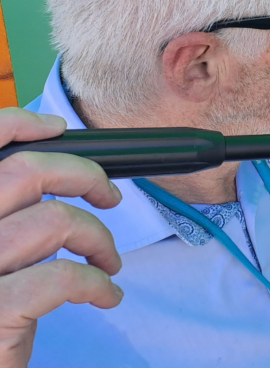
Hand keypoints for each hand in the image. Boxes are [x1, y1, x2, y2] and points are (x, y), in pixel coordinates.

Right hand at [0, 109, 123, 367]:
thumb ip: (8, 214)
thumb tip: (57, 175)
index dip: (17, 123)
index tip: (56, 128)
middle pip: (27, 172)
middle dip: (85, 176)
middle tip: (109, 197)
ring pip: (55, 220)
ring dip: (98, 238)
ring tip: (106, 261)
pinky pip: (64, 277)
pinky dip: (97, 283)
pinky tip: (104, 296)